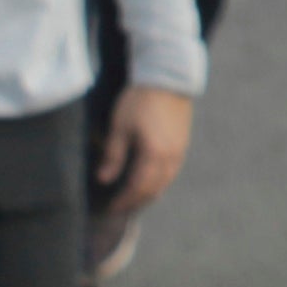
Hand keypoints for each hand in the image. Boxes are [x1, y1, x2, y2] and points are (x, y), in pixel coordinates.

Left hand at [96, 86, 197, 215]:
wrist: (168, 78)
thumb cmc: (140, 100)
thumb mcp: (120, 127)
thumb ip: (113, 155)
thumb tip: (103, 180)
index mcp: (154, 155)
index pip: (137, 188)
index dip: (123, 201)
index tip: (109, 208)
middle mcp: (171, 157)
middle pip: (153, 191)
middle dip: (135, 202)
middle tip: (118, 208)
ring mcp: (179, 152)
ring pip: (164, 183)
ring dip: (148, 194)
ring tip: (131, 200)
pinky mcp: (182, 145)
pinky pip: (170, 173)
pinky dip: (157, 183)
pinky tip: (146, 183)